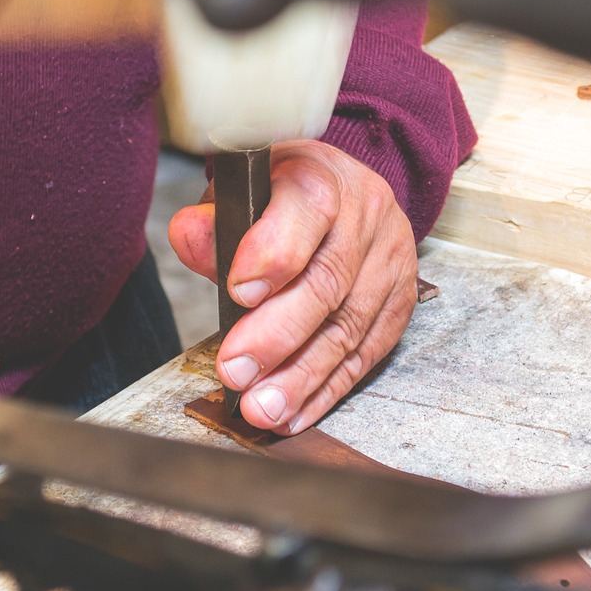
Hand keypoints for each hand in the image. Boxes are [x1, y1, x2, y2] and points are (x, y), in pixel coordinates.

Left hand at [169, 140, 419, 434]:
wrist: (339, 191)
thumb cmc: (279, 196)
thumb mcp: (240, 190)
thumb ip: (213, 221)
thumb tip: (190, 236)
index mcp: (323, 176)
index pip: (306, 209)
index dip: (273, 253)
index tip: (238, 291)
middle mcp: (366, 215)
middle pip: (328, 281)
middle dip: (278, 335)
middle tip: (237, 371)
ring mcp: (390, 261)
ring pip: (349, 327)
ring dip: (302, 376)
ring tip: (263, 409)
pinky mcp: (400, 303)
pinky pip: (366, 354)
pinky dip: (327, 390)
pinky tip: (295, 413)